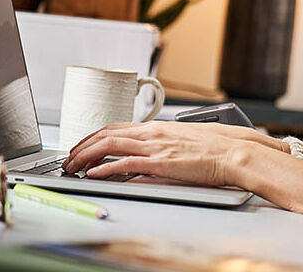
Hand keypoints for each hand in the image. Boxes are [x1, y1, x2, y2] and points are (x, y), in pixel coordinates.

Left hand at [62, 121, 254, 185]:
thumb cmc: (215, 147)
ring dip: (85, 156)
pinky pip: (125, 164)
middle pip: (106, 134)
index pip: (115, 128)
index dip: (93, 137)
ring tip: (72, 166)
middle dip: (82, 146)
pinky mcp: (160, 163)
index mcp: (157, 127)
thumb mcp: (183, 140)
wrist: (233, 151)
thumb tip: (150, 153)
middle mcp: (152, 133)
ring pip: (109, 146)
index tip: (81, 146)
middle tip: (69, 158)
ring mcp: (155, 147)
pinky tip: (93, 174)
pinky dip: (105, 169)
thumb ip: (163, 144)